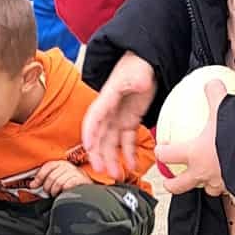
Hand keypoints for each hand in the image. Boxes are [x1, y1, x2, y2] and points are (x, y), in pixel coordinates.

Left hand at [34, 159, 94, 196]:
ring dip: (55, 191)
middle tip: (48, 192)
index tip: (33, 185)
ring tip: (56, 194)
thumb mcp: (58, 180)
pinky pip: (68, 185)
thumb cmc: (71, 186)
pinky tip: (64, 193)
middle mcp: (69, 166)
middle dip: (47, 186)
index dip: (39, 176)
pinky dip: (64, 191)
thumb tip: (32, 184)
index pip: (48, 166)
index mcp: (62, 164)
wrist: (89, 193)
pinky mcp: (82, 181)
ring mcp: (77, 173)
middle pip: (52, 176)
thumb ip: (46, 180)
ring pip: (59, 182)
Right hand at [82, 53, 157, 179]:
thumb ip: (137, 79)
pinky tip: (131, 165)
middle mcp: (109, 110)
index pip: (94, 117)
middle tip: (101, 170)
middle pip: (99, 135)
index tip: (87, 147)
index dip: (89, 132)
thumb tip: (138, 84)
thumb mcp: (137, 70)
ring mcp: (118, 116)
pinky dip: (128, 153)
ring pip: (111, 142)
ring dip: (112, 159)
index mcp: (107, 98)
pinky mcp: (129, 120)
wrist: (146, 60)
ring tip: (116, 175)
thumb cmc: (137, 62)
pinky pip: (126, 140)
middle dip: (98, 154)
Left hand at [155, 78, 226, 195]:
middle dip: (172, 184)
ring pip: (208, 190)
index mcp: (195, 154)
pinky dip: (231, 187)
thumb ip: (215, 95)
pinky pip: (231, 191)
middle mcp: (204, 172)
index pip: (168, 155)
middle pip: (180, 185)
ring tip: (207, 180)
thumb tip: (212, 84)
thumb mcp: (223, 108)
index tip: (160, 150)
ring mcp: (220, 184)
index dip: (161, 152)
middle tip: (170, 181)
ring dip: (205, 185)